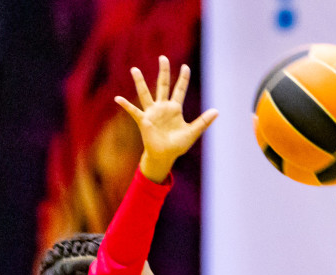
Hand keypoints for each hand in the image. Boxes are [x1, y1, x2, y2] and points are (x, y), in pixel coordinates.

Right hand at [115, 57, 218, 182]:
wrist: (165, 155)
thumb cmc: (177, 144)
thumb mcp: (192, 132)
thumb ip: (203, 121)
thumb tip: (217, 111)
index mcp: (175, 109)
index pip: (179, 90)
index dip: (183, 79)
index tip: (185, 67)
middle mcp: (162, 107)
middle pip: (163, 85)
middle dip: (163, 72)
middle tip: (163, 58)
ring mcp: (152, 113)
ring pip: (145, 94)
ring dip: (140, 82)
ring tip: (134, 69)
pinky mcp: (144, 121)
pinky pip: (134, 111)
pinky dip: (126, 106)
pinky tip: (118, 98)